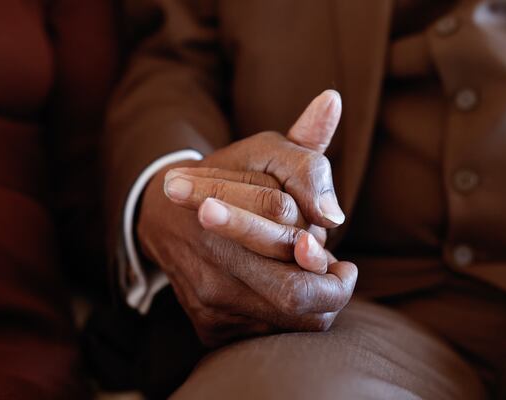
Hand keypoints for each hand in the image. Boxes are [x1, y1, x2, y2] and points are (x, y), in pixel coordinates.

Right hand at [137, 90, 356, 345]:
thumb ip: (302, 141)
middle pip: (293, 293)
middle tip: (341, 273)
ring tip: (318, 278)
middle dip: (332, 288)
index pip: (287, 230)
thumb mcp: (264, 152)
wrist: (165, 219)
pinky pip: (269, 336)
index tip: (329, 246)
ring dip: (318, 304)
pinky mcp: (207, 325)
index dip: (321, 250)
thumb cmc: (228, 180)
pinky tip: (288, 293)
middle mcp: (210, 257)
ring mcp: (207, 296)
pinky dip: (291, 319)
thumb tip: (333, 101)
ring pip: (288, 321)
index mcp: (220, 205)